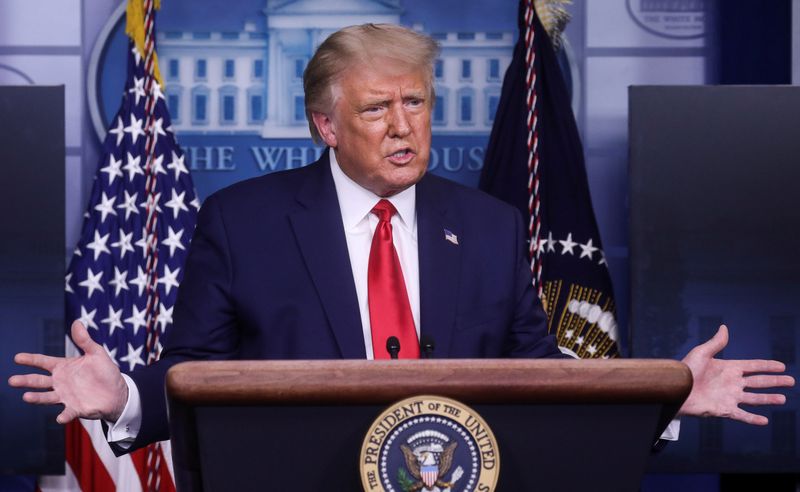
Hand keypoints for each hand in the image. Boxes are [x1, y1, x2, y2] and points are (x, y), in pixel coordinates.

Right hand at [8, 320, 128, 423]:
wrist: (117, 392)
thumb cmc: (105, 371)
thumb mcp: (96, 353)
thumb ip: (84, 340)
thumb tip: (77, 321)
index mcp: (63, 367)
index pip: (43, 362)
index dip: (30, 360)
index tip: (17, 358)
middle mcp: (60, 382)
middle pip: (39, 381)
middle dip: (25, 380)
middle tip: (12, 380)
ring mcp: (65, 396)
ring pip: (47, 397)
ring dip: (37, 398)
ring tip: (26, 397)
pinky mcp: (75, 408)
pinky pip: (67, 413)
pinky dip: (63, 416)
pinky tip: (60, 418)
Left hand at [678, 324, 794, 424]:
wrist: (675, 389)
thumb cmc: (685, 370)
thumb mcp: (702, 353)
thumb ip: (716, 343)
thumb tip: (724, 327)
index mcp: (728, 368)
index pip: (753, 366)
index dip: (767, 366)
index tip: (782, 366)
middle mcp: (731, 383)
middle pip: (758, 382)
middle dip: (774, 381)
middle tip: (791, 381)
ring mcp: (729, 397)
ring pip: (754, 399)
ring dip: (769, 399)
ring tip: (783, 398)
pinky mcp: (724, 409)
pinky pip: (742, 415)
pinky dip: (753, 419)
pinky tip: (764, 420)